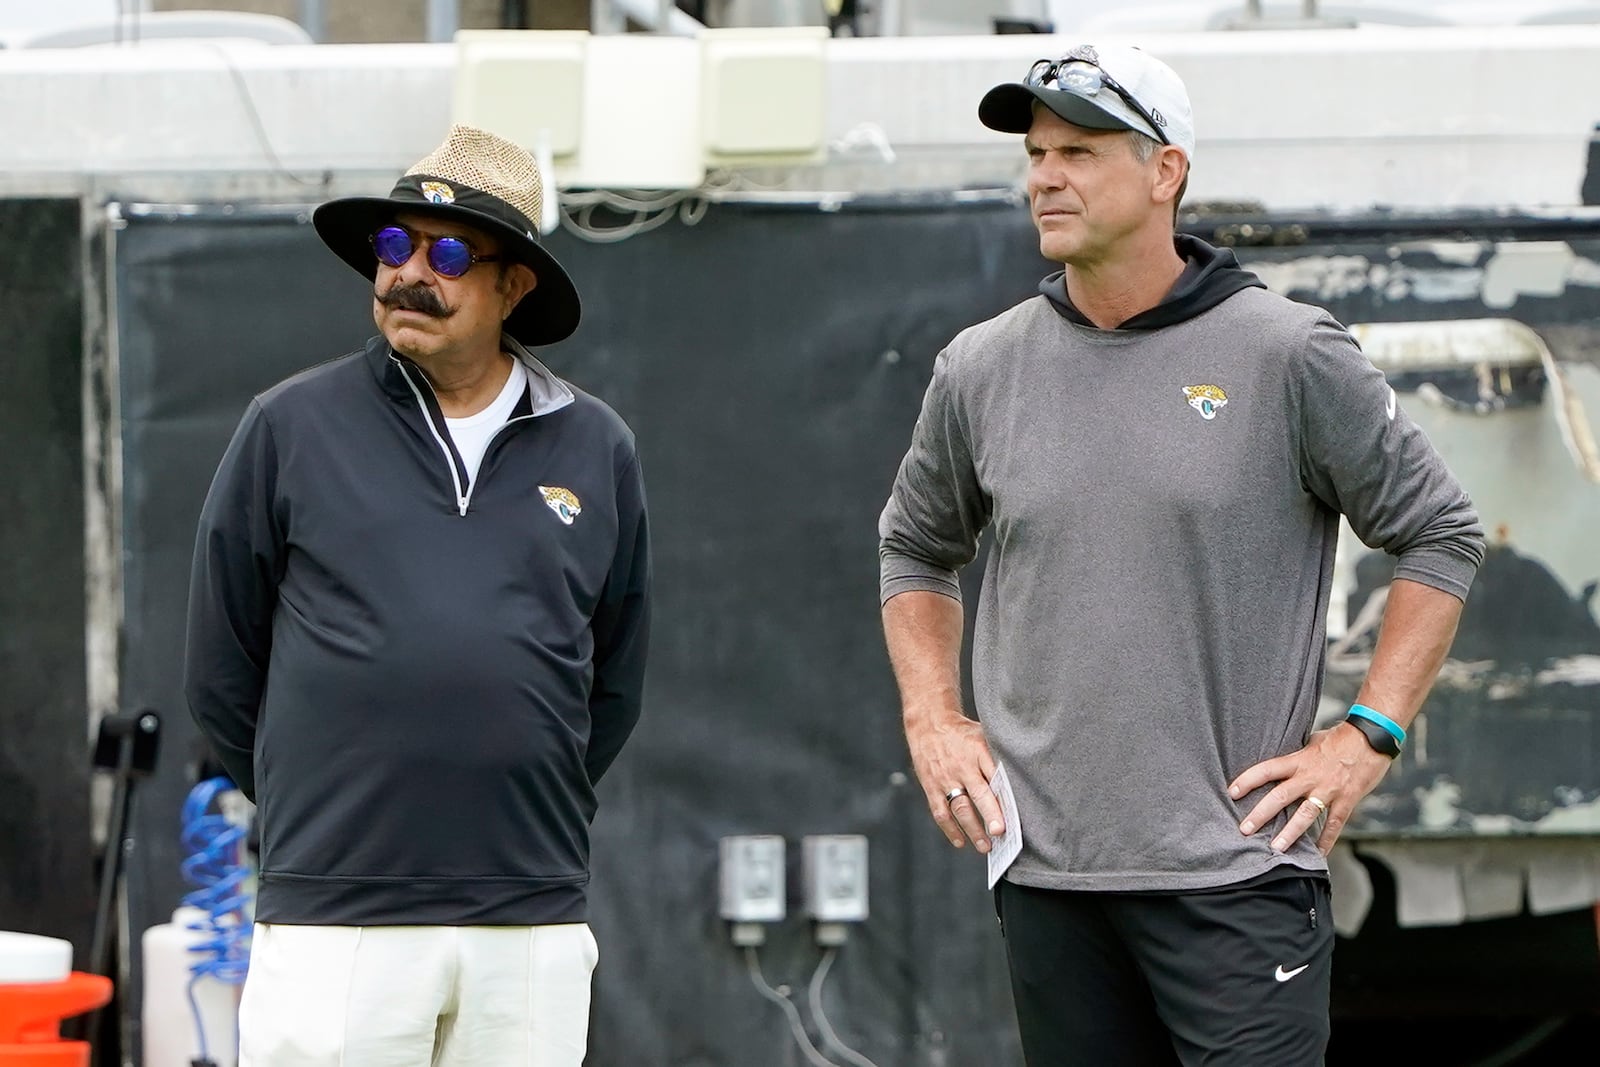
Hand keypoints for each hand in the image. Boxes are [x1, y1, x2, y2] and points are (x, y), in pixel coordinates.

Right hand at [905, 710, 1005, 852]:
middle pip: (978, 793)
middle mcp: (962, 766)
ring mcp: (945, 778)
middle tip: (1000, 833)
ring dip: (972, 829)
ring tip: (986, 846)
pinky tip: (960, 842)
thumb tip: (1019, 783)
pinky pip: (940, 812)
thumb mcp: (983, 736)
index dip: (1005, 793)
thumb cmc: (962, 733)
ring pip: (959, 807)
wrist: (929, 724)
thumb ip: (997, 758)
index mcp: (979, 750)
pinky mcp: (931, 787)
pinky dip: (950, 829)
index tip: (1015, 811)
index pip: (995, 774)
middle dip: (990, 814)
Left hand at [1228, 722, 1392, 853]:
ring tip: (1276, 849)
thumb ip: (1296, 756)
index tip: (1232, 792)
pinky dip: (1326, 841)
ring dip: (1290, 833)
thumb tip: (1279, 765)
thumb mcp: (1311, 742)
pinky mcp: (1347, 800)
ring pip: (1305, 815)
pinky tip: (1319, 855)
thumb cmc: (1340, 738)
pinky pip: (1334, 824)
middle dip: (1260, 814)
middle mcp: (1310, 776)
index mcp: (1299, 759)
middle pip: (1280, 796)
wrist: (1372, 738)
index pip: (1267, 770)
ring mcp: (1329, 790)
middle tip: (1244, 830)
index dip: (1248, 780)